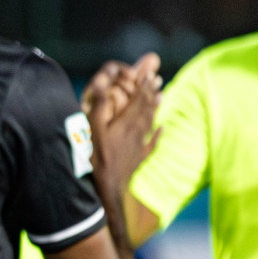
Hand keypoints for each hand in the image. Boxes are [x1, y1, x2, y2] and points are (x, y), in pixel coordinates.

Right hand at [84, 52, 161, 194]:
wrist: (111, 184)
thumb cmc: (100, 156)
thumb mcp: (95, 129)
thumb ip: (100, 106)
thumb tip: (102, 84)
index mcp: (127, 122)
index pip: (138, 100)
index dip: (143, 87)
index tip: (148, 75)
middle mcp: (137, 131)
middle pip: (147, 108)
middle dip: (151, 93)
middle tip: (157, 80)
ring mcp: (140, 144)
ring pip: (151, 121)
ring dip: (155, 107)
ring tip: (160, 96)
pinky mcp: (140, 155)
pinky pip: (152, 141)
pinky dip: (158, 133)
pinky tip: (162, 128)